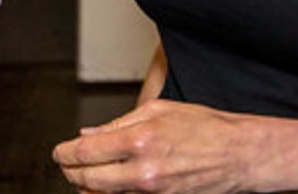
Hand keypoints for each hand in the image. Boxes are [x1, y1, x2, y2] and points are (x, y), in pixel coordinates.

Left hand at [52, 99, 250, 193]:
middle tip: (67, 163)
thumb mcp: (158, 111)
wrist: (237, 155)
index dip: (65, 153)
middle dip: (71, 172)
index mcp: (140, 139)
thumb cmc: (203, 128)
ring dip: (88, 186)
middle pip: (88, 179)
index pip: (86, 152)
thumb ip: (118, 123)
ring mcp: (152, 192)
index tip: (60, 152)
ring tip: (85, 174)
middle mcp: (143, 170)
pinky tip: (107, 185)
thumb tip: (89, 133)